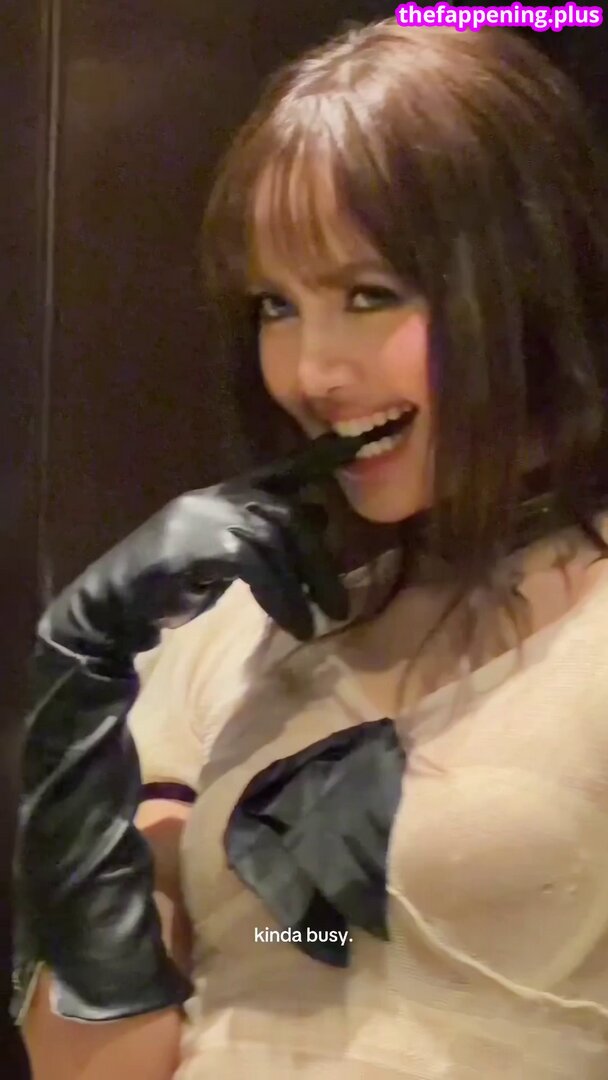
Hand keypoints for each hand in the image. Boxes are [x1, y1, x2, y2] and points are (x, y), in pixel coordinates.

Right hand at [40, 469, 348, 669]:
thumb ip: (266, 534)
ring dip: (304, 585)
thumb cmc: (173, 580)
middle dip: (319, 560)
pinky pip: (255, 566)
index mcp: (224, 493)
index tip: (349, 449)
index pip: (277, 470)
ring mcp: (205, 516)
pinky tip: (293, 623)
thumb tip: (321, 514)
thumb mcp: (227, 553)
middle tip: (339, 604)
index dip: (314, 459)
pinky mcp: (197, 545)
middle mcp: (217, 496)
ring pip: (275, 540)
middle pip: (286, 514)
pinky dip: (281, 597)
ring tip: (322, 619)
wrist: (115, 602)